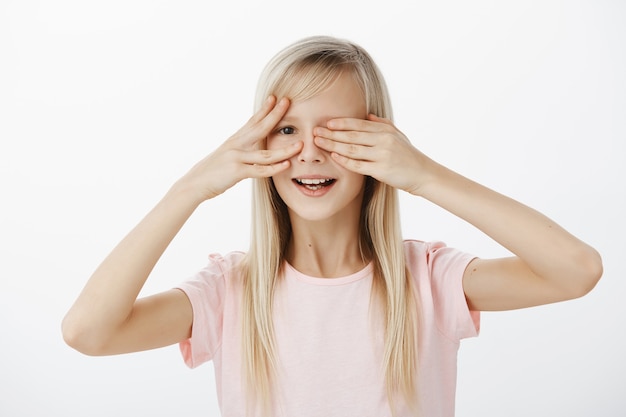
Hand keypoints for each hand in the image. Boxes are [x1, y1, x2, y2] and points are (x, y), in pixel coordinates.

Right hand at [180, 96, 302, 201]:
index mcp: (235, 140)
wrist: (195, 183)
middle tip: (287, 102)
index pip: (252, 121)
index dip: (264, 109)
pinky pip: (260, 170)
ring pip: (266, 154)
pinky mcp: (237, 172)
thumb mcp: (227, 154)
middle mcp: (236, 145)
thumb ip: (240, 147)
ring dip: (285, 150)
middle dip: (275, 115)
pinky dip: (274, 168)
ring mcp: (237, 158)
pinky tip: (287, 165)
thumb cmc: (213, 170)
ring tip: (300, 144)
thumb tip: (251, 143)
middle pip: (260, 128)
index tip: (275, 97)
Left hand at [313, 114, 429, 194]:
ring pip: (352, 149)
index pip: (359, 125)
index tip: (327, 123)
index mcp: (385, 131)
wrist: (423, 174)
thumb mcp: (398, 135)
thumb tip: (368, 116)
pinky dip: (344, 160)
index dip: (342, 123)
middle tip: (315, 131)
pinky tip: (333, 156)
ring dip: (333, 145)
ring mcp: (382, 155)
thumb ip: (382, 124)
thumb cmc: (408, 155)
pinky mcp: (381, 170)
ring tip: (319, 142)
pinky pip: (358, 165)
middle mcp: (383, 141)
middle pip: (352, 136)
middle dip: (332, 133)